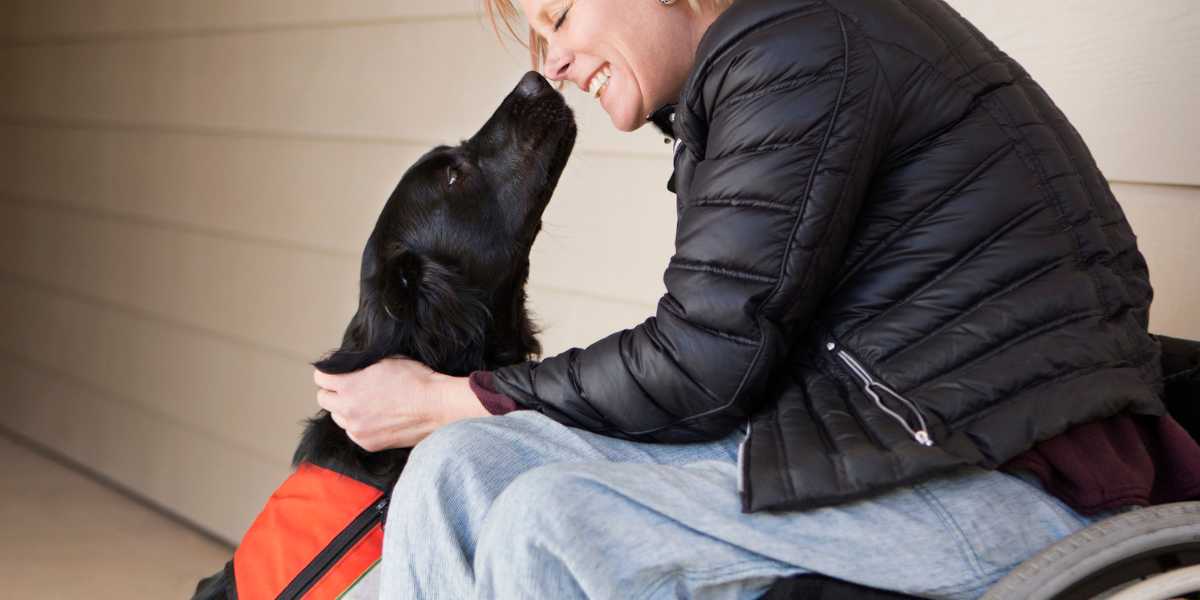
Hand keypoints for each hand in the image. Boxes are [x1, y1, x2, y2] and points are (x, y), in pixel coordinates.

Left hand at [312, 357, 489, 450]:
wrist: (437, 406)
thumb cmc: (416, 380)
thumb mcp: (385, 361)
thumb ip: (360, 365)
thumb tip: (348, 366)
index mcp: (349, 386)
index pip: (320, 377)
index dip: (328, 372)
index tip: (336, 372)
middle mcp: (348, 409)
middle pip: (323, 399)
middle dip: (333, 391)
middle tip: (349, 387)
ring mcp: (357, 429)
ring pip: (338, 417)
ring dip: (345, 409)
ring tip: (365, 403)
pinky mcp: (368, 443)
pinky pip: (353, 432)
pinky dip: (359, 425)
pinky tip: (375, 418)